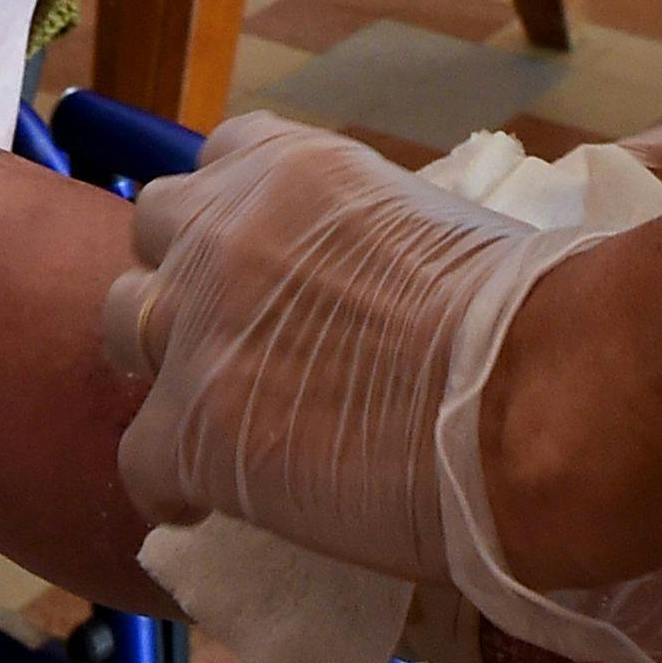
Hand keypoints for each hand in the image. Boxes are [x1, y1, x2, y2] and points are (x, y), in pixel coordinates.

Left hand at [101, 113, 661, 662]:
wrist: (537, 401)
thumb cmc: (534, 312)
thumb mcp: (443, 223)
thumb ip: (379, 235)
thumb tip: (384, 279)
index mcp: (297, 167)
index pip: (222, 157)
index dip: (241, 212)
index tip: (274, 261)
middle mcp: (227, 229)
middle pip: (154, 228)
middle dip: (188, 274)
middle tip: (242, 334)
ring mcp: (198, 328)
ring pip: (124, 324)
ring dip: (167, 361)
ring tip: (221, 413)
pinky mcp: (187, 431)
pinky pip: (140, 460)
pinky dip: (178, 484)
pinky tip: (226, 505)